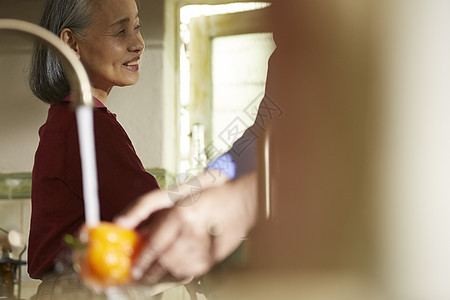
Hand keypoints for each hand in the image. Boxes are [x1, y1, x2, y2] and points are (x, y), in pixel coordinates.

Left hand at [114, 171, 256, 284]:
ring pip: (178, 267)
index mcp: (182, 214)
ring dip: (165, 272)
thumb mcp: (181, 200)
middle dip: (151, 270)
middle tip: (142, 276)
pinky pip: (193, 270)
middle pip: (165, 259)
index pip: (155, 243)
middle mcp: (193, 229)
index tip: (135, 268)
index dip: (143, 258)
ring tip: (156, 274)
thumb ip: (157, 218)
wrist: (243, 201)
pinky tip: (176, 269)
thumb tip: (140, 236)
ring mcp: (206, 244)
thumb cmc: (212, 196)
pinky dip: (181, 272)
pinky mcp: (215, 255)